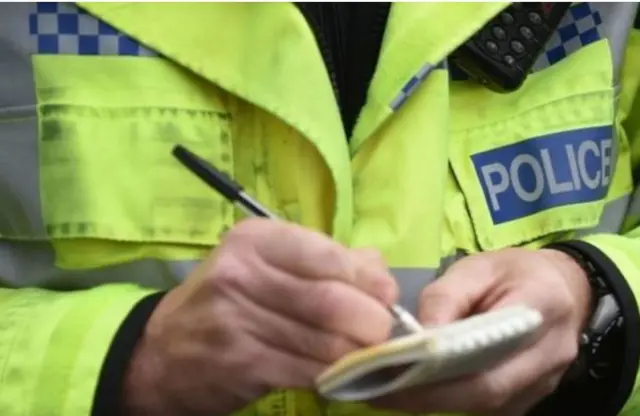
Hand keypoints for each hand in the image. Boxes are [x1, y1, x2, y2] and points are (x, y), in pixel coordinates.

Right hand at [121, 219, 398, 415]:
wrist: (163, 352)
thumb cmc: (225, 301)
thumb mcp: (264, 265)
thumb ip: (324, 260)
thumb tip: (378, 269)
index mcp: (254, 240)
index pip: (327, 254)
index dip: (366, 278)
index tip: (386, 293)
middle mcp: (241, 274)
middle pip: (330, 300)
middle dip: (371, 320)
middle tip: (381, 330)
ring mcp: (237, 321)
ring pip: (324, 341)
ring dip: (357, 352)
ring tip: (364, 352)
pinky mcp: (242, 364)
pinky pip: (308, 371)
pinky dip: (334, 375)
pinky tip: (338, 371)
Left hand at [371, 248, 591, 415]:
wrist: (566, 288)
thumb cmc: (515, 272)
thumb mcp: (478, 267)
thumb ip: (445, 297)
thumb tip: (416, 334)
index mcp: (539, 308)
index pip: (488, 350)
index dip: (440, 370)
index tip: (393, 371)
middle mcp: (549, 354)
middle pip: (486, 391)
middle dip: (428, 396)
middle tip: (380, 390)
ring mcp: (546, 382)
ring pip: (487, 405)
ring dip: (436, 402)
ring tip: (390, 390)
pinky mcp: (534, 396)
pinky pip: (491, 407)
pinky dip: (453, 401)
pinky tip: (420, 391)